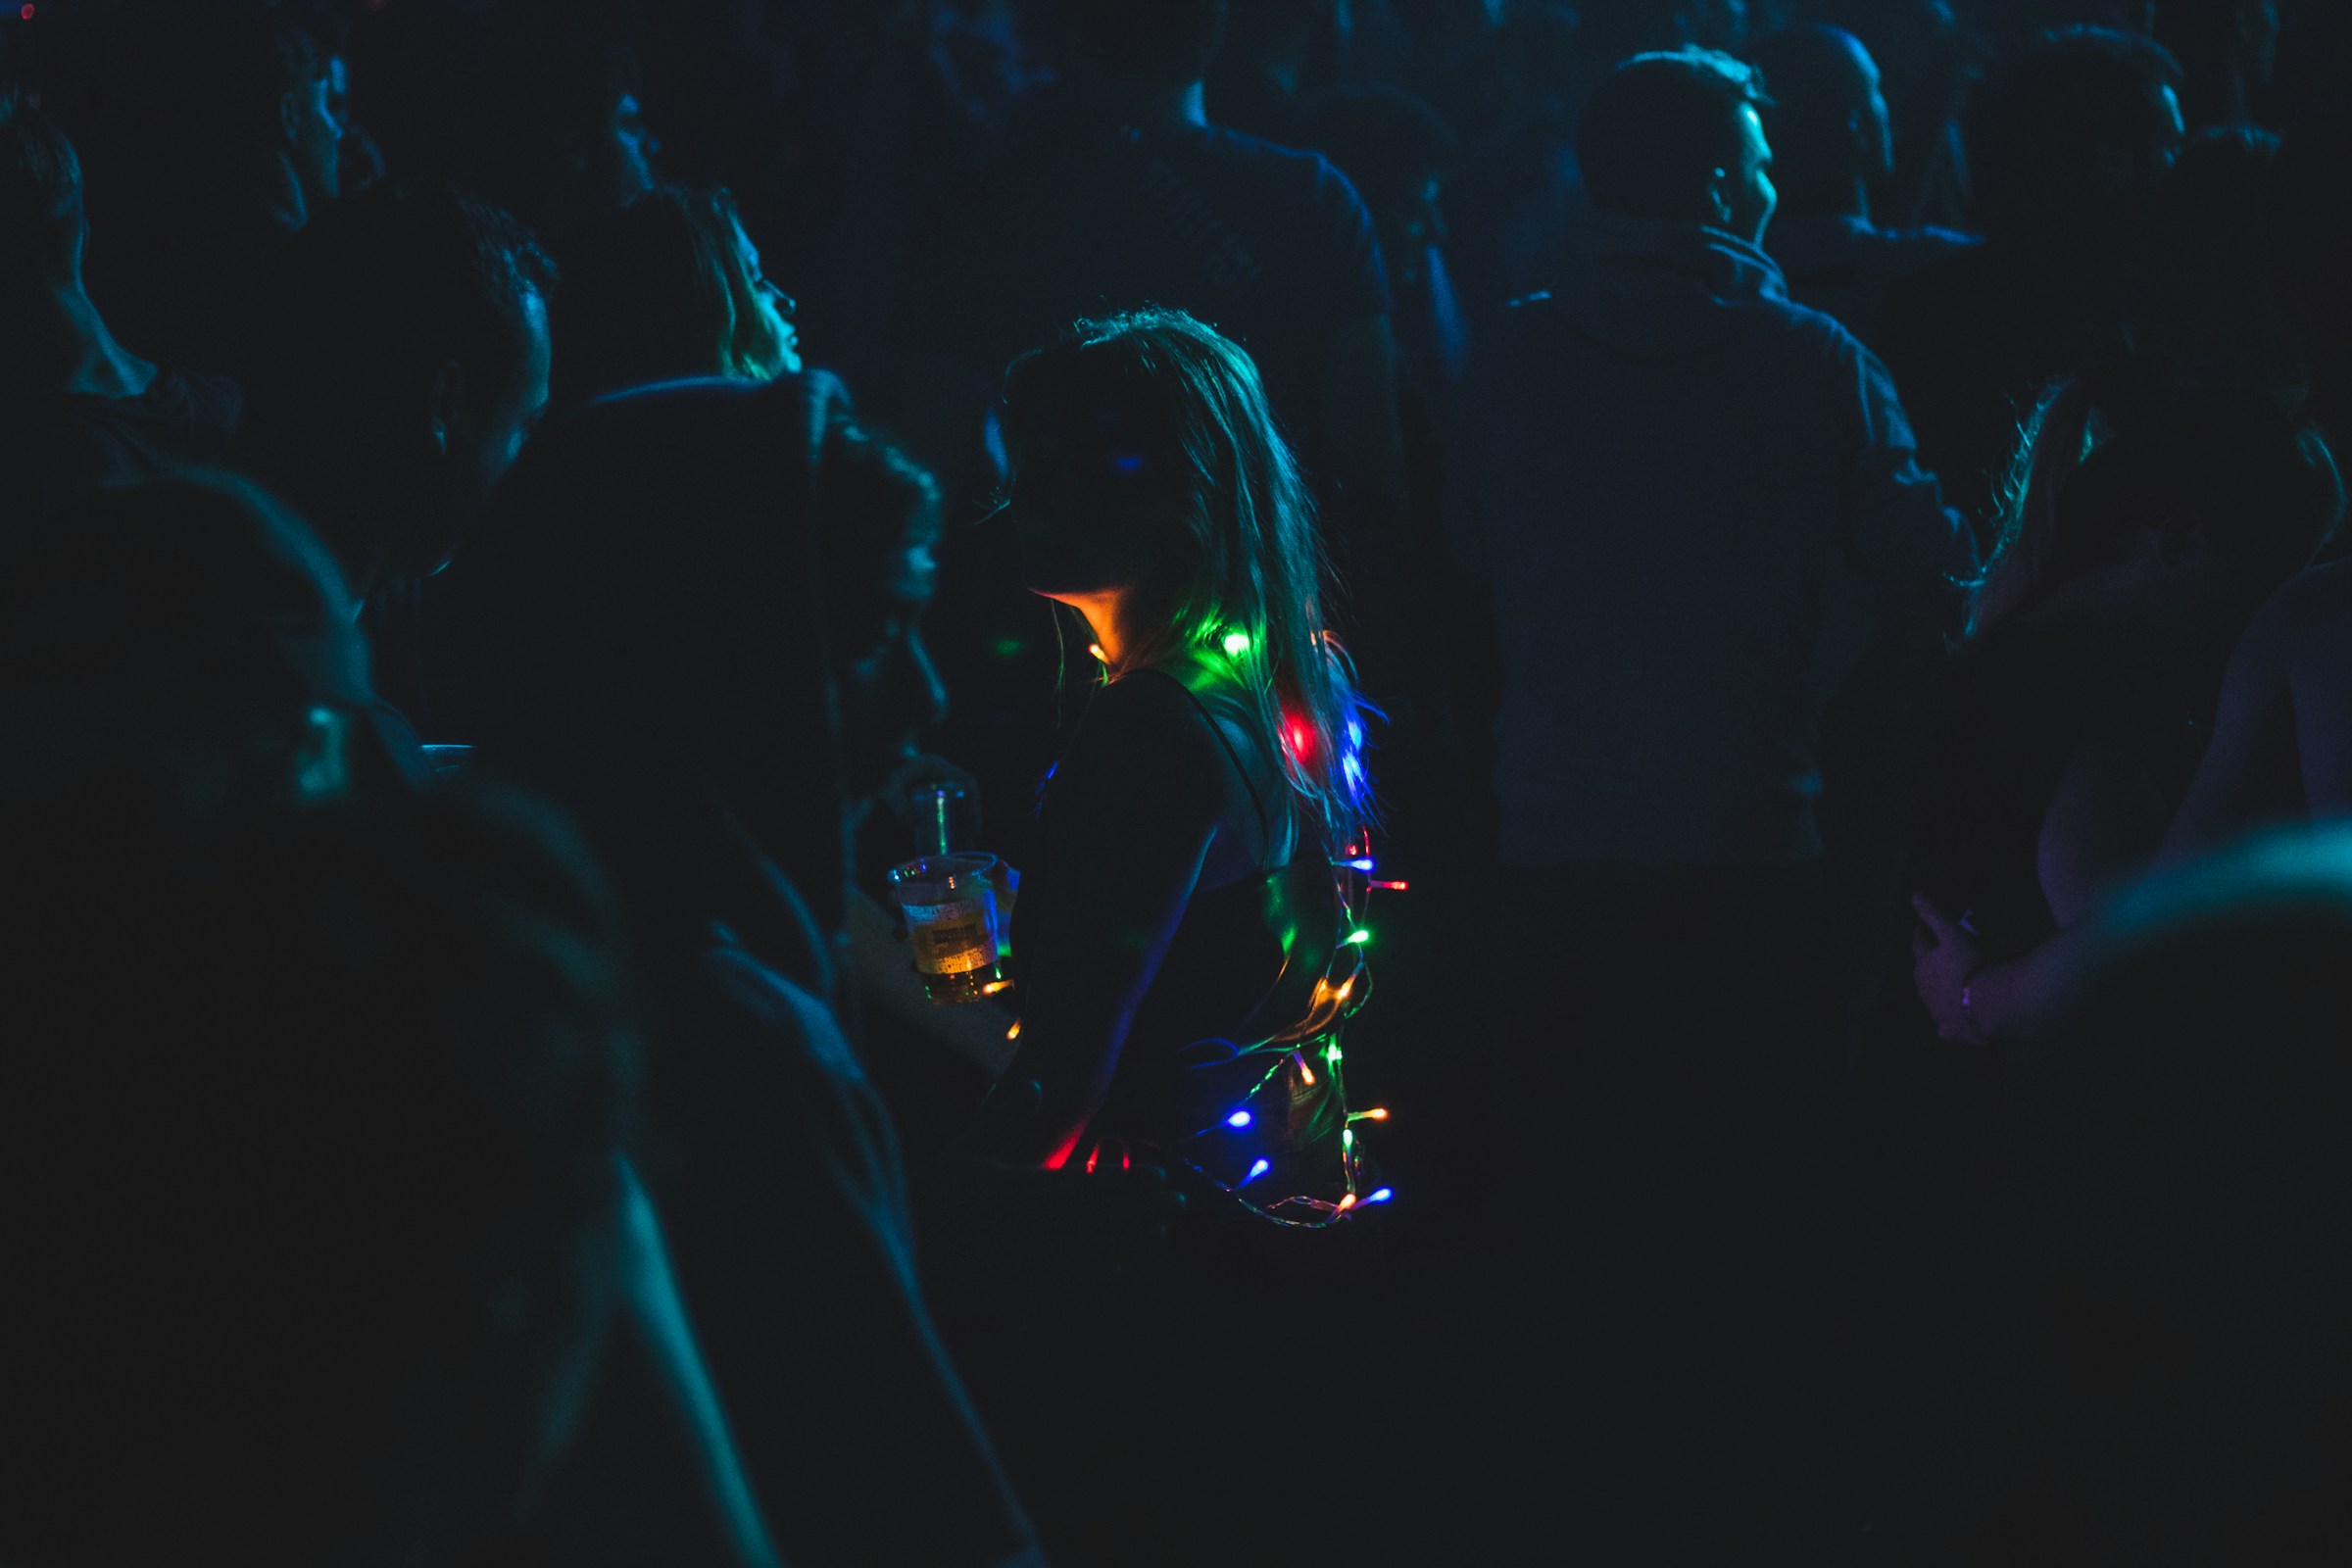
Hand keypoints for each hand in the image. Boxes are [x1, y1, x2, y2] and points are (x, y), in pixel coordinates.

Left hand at [875, 754, 982, 842]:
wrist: (875, 768)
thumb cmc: (884, 775)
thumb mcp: (890, 787)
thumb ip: (898, 803)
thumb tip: (913, 824)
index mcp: (939, 767)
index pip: (968, 782)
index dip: (974, 802)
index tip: (973, 822)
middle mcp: (943, 774)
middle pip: (968, 795)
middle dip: (973, 817)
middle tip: (973, 839)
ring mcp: (940, 782)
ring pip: (963, 803)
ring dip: (967, 821)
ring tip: (967, 843)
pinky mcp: (934, 791)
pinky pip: (953, 806)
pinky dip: (957, 820)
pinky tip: (955, 836)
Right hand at [914, 1081, 1185, 1281]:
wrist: (904, 1248)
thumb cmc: (932, 1193)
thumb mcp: (967, 1147)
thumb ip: (1005, 1116)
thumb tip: (1036, 1085)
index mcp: (1027, 1190)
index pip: (1093, 1184)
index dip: (1132, 1182)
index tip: (1163, 1178)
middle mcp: (1038, 1226)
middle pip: (1105, 1217)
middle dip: (1146, 1209)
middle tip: (1182, 1203)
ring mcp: (1033, 1258)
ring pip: (1096, 1249)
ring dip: (1132, 1240)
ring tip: (1160, 1232)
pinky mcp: (1022, 1282)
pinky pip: (1071, 1278)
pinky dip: (1100, 1272)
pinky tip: (1120, 1266)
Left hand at [1910, 893, 1986, 1044]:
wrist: (1991, 1005)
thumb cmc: (1973, 963)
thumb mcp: (1953, 934)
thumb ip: (1934, 915)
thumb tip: (1914, 894)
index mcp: (1923, 964)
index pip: (1918, 943)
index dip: (1922, 932)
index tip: (1924, 925)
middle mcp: (1924, 989)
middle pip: (1921, 972)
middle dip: (1927, 962)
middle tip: (1938, 954)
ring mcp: (1936, 1012)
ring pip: (1931, 998)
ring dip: (1937, 989)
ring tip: (1949, 984)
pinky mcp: (1950, 1030)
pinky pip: (1945, 1026)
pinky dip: (1948, 1020)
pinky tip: (1952, 1021)